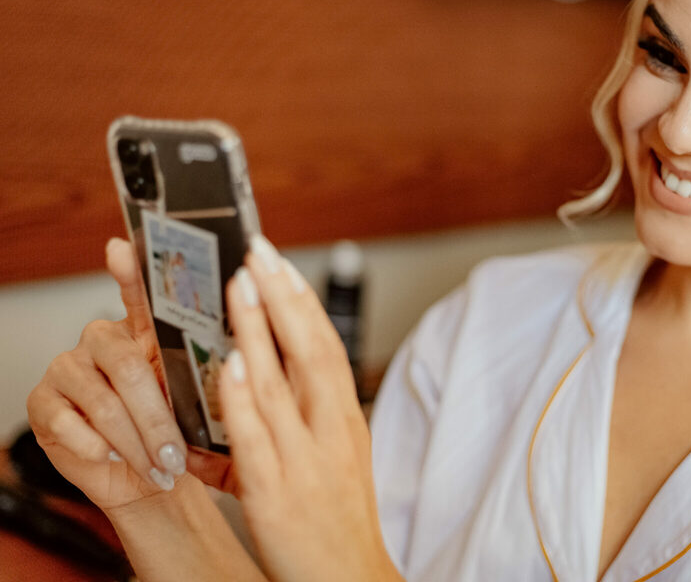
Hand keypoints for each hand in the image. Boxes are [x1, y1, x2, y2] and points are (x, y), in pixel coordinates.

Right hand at [26, 239, 234, 509]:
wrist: (149, 481)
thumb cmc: (181, 437)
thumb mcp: (202, 405)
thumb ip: (210, 374)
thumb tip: (245, 353)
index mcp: (146, 331)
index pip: (139, 292)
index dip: (129, 270)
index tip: (122, 248)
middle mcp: (103, 339)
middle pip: (129, 367)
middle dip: (158, 419)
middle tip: (178, 453)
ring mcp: (69, 367)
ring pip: (104, 402)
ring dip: (135, 443)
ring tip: (160, 467)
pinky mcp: (43, 401)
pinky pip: (69, 422)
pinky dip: (97, 448)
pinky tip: (113, 457)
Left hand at [217, 235, 400, 581]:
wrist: (349, 578)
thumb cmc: (336, 516)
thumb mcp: (334, 454)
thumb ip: (308, 410)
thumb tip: (266, 364)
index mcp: (344, 418)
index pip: (326, 345)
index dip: (301, 300)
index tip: (278, 262)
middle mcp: (331, 431)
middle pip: (311, 350)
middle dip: (282, 296)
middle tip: (257, 251)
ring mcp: (304, 460)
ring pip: (282, 383)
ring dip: (258, 330)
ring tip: (238, 286)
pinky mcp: (276, 493)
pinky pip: (257, 437)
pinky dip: (245, 397)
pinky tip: (231, 364)